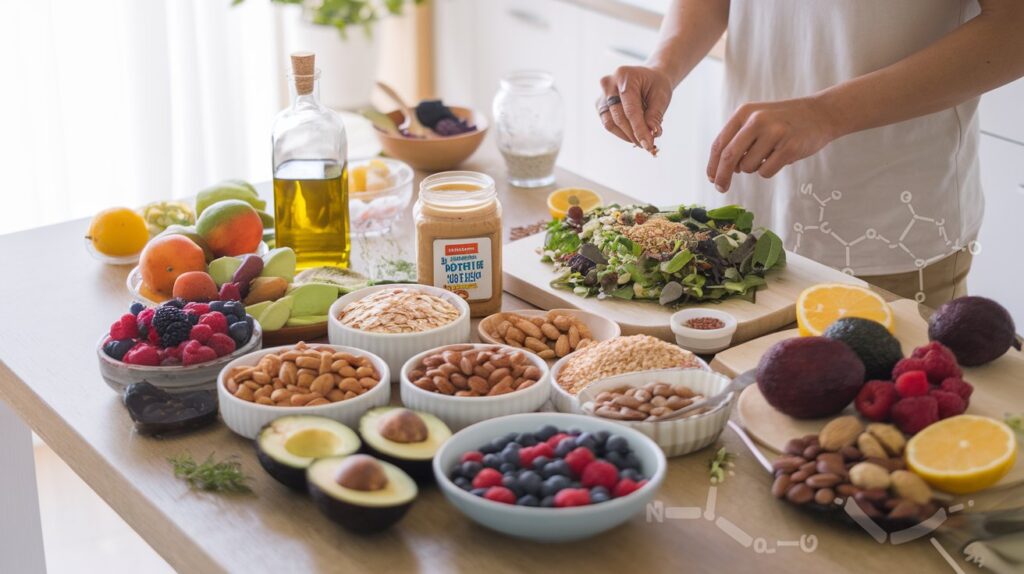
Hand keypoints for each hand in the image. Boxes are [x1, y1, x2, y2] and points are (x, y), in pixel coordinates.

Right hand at [597, 65, 673, 151]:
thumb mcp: (661, 96)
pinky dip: (622, 132)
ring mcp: (602, 95)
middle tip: (647, 145)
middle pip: (618, 117)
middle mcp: (609, 83)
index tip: (648, 144)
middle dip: (633, 134)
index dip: (639, 129)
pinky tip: (634, 132)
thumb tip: (652, 134)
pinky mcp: (600, 105)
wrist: (648, 78)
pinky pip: (608, 123)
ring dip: (627, 135)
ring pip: (610, 123)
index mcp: (625, 76)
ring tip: (642, 138)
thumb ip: (655, 115)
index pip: (630, 109)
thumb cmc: (655, 85)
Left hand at [707, 97, 840, 191]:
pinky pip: (766, 172)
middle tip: (721, 188)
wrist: (821, 113)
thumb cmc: (783, 121)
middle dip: (722, 176)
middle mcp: (757, 120)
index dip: (713, 164)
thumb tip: (719, 171)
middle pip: (729, 157)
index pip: (720, 143)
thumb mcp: (757, 119)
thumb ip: (738, 139)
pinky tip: (781, 156)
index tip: (711, 179)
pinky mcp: (789, 148)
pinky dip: (769, 170)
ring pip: (748, 167)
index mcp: (744, 112)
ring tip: (770, 154)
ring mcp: (774, 133)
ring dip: (754, 168)